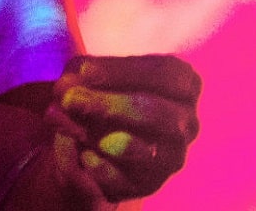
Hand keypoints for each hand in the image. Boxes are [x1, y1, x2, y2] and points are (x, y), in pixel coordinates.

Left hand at [45, 54, 200, 203]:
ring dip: (107, 139)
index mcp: (181, 84)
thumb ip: (82, 76)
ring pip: (148, 152)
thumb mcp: (90, 76)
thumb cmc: (100, 94)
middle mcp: (185, 122)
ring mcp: (172, 156)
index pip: (165, 72)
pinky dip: (102, 168)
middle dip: (110, 105)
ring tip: (76, 129)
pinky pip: (127, 180)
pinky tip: (85, 156)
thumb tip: (69, 86)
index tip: (85, 70)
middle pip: (157, 113)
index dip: (123, 71)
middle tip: (71, 99)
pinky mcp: (150, 184)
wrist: (91, 142)